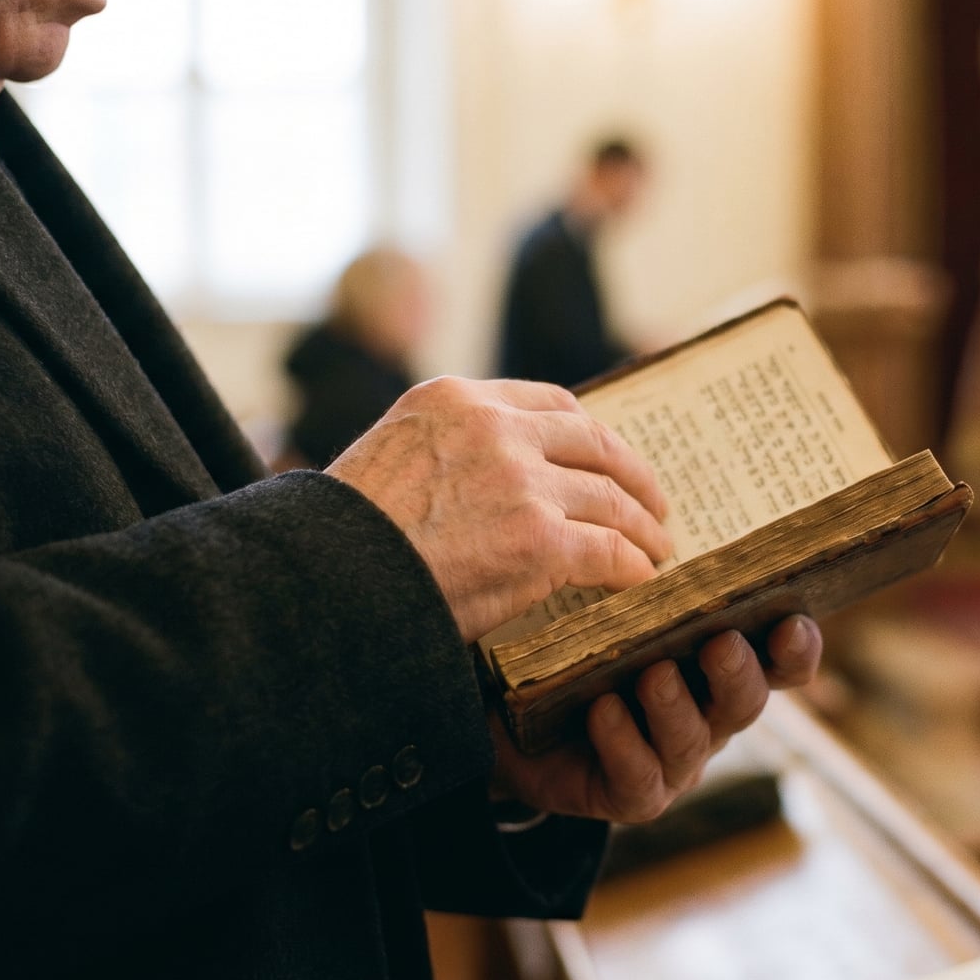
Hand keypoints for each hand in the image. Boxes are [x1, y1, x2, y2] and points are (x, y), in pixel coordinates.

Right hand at [326, 377, 672, 641]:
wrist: (323, 580)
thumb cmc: (340, 539)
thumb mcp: (386, 458)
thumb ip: (438, 451)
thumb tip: (471, 485)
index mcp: (454, 398)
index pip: (546, 402)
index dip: (587, 433)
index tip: (605, 456)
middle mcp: (494, 428)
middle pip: (592, 443)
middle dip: (632, 474)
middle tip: (652, 501)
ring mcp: (521, 482)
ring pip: (609, 499)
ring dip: (641, 527)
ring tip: (656, 548)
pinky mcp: (539, 539)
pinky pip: (608, 550)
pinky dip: (631, 566)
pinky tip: (639, 579)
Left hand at [491, 616, 820, 823]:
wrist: (522, 728)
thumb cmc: (583, 658)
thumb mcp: (622, 619)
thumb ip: (655, 593)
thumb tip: (661, 530)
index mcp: (721, 669)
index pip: (780, 661)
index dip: (797, 646)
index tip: (793, 619)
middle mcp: (709, 716)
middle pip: (746, 701)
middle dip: (738, 672)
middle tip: (720, 642)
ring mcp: (674, 762)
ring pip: (692, 740)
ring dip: (675, 705)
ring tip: (653, 673)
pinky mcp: (633, 795)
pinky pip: (637, 775)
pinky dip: (622, 740)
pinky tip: (603, 709)